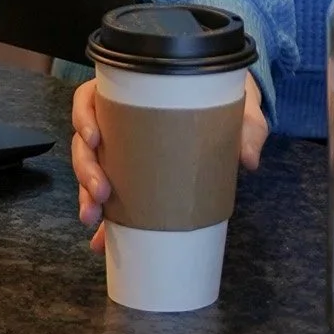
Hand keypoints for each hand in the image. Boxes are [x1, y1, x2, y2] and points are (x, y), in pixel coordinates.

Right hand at [72, 72, 267, 252]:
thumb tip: (248, 158)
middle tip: (101, 192)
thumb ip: (248, 126)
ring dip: (85, 194)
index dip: (84, 115)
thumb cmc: (230, 100)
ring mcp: (126, 151)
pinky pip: (109, 194)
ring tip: (93, 219)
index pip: (92, 96)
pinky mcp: (134, 177)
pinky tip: (101, 240)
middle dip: (86, 167)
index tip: (94, 137)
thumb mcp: (242, 106)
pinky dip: (104, 218)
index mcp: (137, 93)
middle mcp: (122, 120)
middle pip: (86, 139)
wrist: (238, 116)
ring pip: (91, 168)